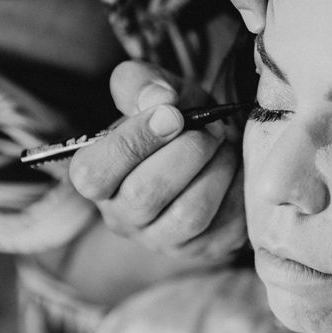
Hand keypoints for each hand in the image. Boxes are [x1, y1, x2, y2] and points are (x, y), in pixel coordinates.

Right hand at [69, 61, 245, 258]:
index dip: (134, 141)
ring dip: (216, 169)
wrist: (218, 149)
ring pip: (189, 214)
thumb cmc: (180, 121)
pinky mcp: (206, 249)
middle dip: (187, 152)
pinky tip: (237, 168)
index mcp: (98, 178)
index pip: (93, 174)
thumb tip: (157, 99)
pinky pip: (226, 224)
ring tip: (225, 145)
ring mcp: (163, 240)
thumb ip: (142, 84)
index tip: (173, 115)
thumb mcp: (158, 92)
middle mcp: (123, 217)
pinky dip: (238, 188)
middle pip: (145, 195)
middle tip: (211, 128)